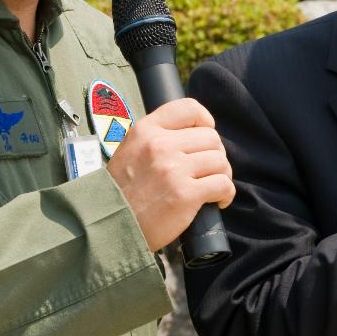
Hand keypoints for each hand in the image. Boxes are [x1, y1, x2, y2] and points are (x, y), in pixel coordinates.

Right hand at [106, 98, 234, 251]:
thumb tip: (194, 134)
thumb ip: (157, 138)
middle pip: (211, 137)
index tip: (205, 135)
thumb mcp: (131, 151)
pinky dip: (226, 193)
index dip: (205, 120)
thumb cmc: (122, 192)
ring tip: (212, 186)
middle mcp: (160, 145)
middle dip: (215, 154)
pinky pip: (222, 185)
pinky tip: (218, 201)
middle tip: (208, 170)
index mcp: (146, 131)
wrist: (110, 227)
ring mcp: (174, 169)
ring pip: (220, 161)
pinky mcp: (185, 194)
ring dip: (222, 174)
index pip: (189, 108)